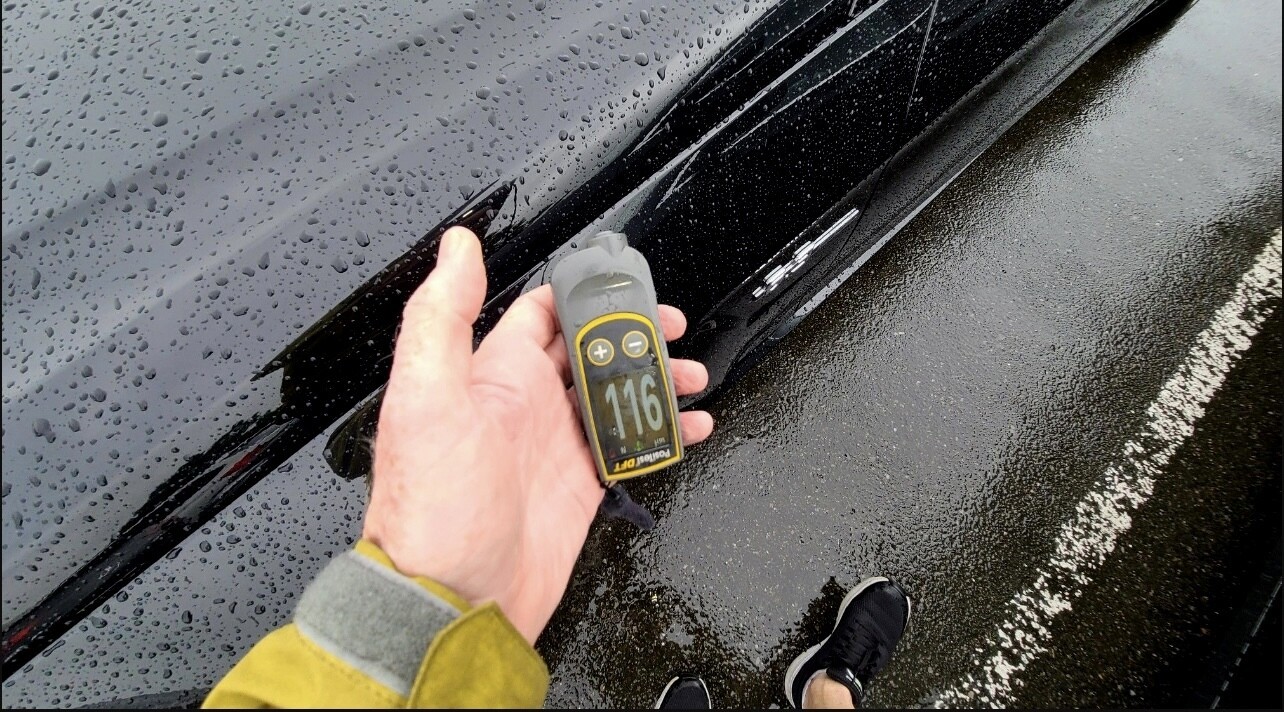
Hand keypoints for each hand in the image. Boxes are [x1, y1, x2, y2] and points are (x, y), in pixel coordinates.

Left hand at [362, 226, 714, 643]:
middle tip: (673, 329)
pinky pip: (629, 447)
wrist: (450, 602)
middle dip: (635, 334)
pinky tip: (690, 428)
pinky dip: (665, 434)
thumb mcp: (427, 398)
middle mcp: (526, 404)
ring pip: (617, 394)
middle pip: (592, 350)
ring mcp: (555, 446)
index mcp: (492, 374)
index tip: (625, 283)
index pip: (543, 312)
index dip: (585, 292)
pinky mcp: (579, 487)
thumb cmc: (429, 509)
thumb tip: (457, 245)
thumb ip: (442, 315)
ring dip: (657, 380)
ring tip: (692, 377)